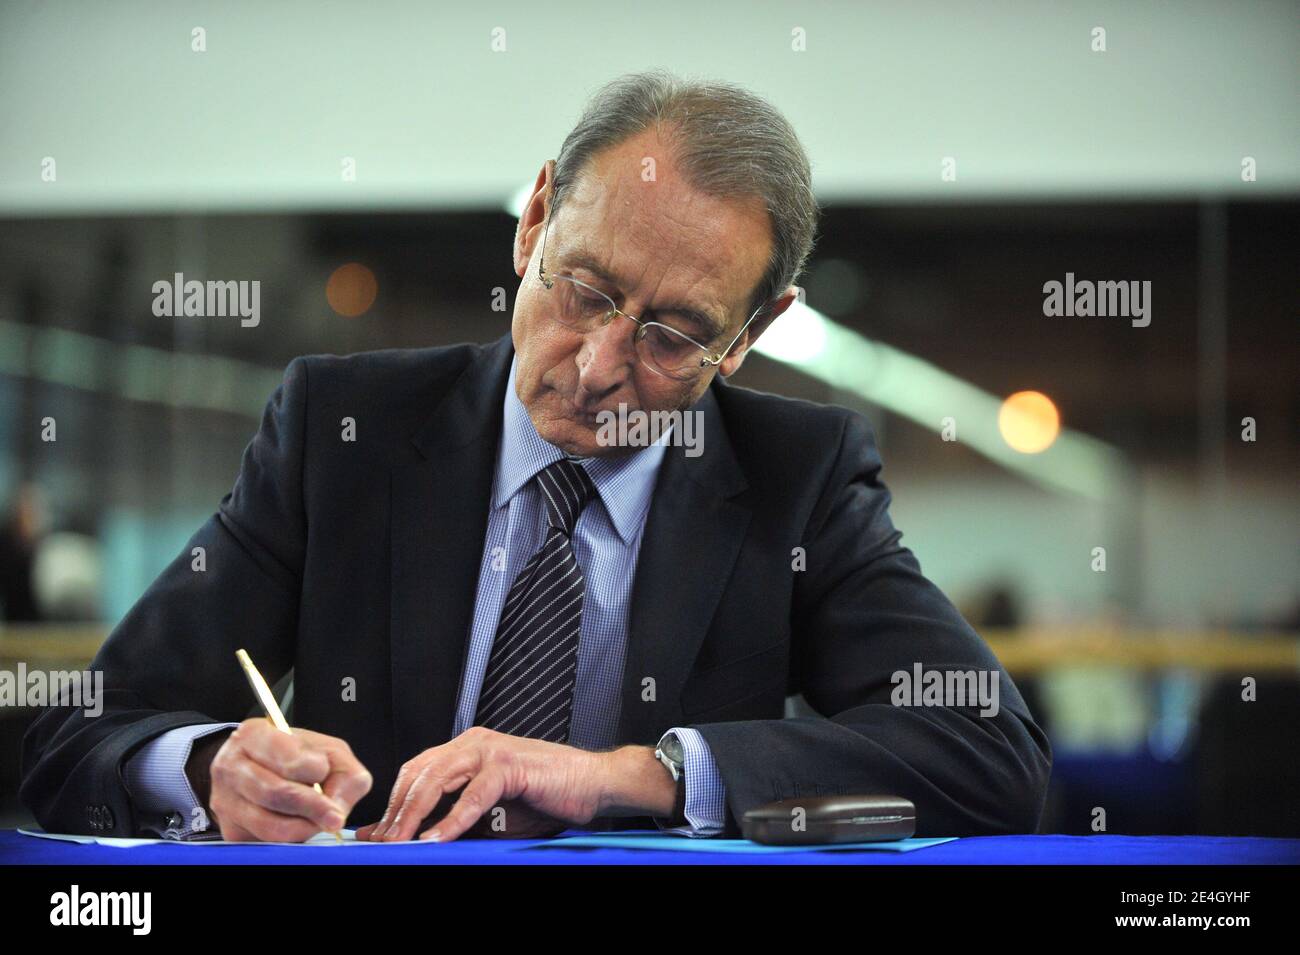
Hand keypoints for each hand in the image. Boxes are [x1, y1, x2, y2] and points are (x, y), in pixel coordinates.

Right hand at [206, 718, 372, 842]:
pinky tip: (298, 824)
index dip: (315, 769)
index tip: (324, 772)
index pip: (288, 758)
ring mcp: (225, 801)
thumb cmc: (296, 756)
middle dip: (314, 807)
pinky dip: (291, 838)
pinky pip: (266, 843)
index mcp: (254, 735)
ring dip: (304, 826)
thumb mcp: (327, 751)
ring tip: (318, 819)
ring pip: (271, 826)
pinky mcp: (230, 831)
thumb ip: (344, 774)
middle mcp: (231, 766)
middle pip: (276, 793)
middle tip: (335, 816)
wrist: (258, 769)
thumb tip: (336, 809)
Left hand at [355, 727, 603, 841]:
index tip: (375, 833)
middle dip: (395, 811)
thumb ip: (456, 820)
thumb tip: (419, 839)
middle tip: (379, 843)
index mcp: (467, 748)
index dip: (393, 803)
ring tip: (399, 842)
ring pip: (436, 779)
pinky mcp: (508, 765)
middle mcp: (474, 742)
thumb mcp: (492, 814)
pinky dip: (451, 820)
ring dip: (413, 815)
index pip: (416, 771)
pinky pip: (471, 795)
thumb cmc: (548, 798)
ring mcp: (490, 750)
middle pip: (418, 773)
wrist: (593, 784)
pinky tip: (436, 839)